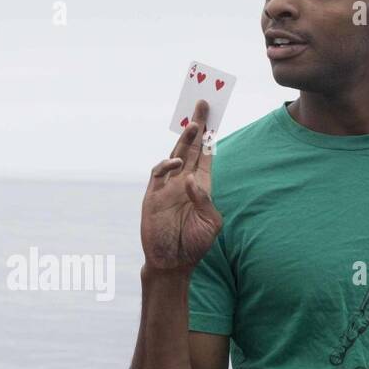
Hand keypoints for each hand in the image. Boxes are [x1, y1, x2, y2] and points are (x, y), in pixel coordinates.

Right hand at [141, 99, 222, 271]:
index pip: (206, 154)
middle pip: (191, 147)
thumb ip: (204, 199)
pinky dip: (167, 165)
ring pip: (175, 155)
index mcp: (201, 186)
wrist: (173, 263)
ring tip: (194, 124)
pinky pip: (158, 174)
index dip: (210, 136)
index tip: (215, 116)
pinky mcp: (153, 196)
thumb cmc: (195, 244)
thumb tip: (190, 179)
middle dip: (197, 126)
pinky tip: (178, 162)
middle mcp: (184, 182)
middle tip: (204, 104)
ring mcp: (167, 187)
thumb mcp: (211, 222)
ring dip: (184, 139)